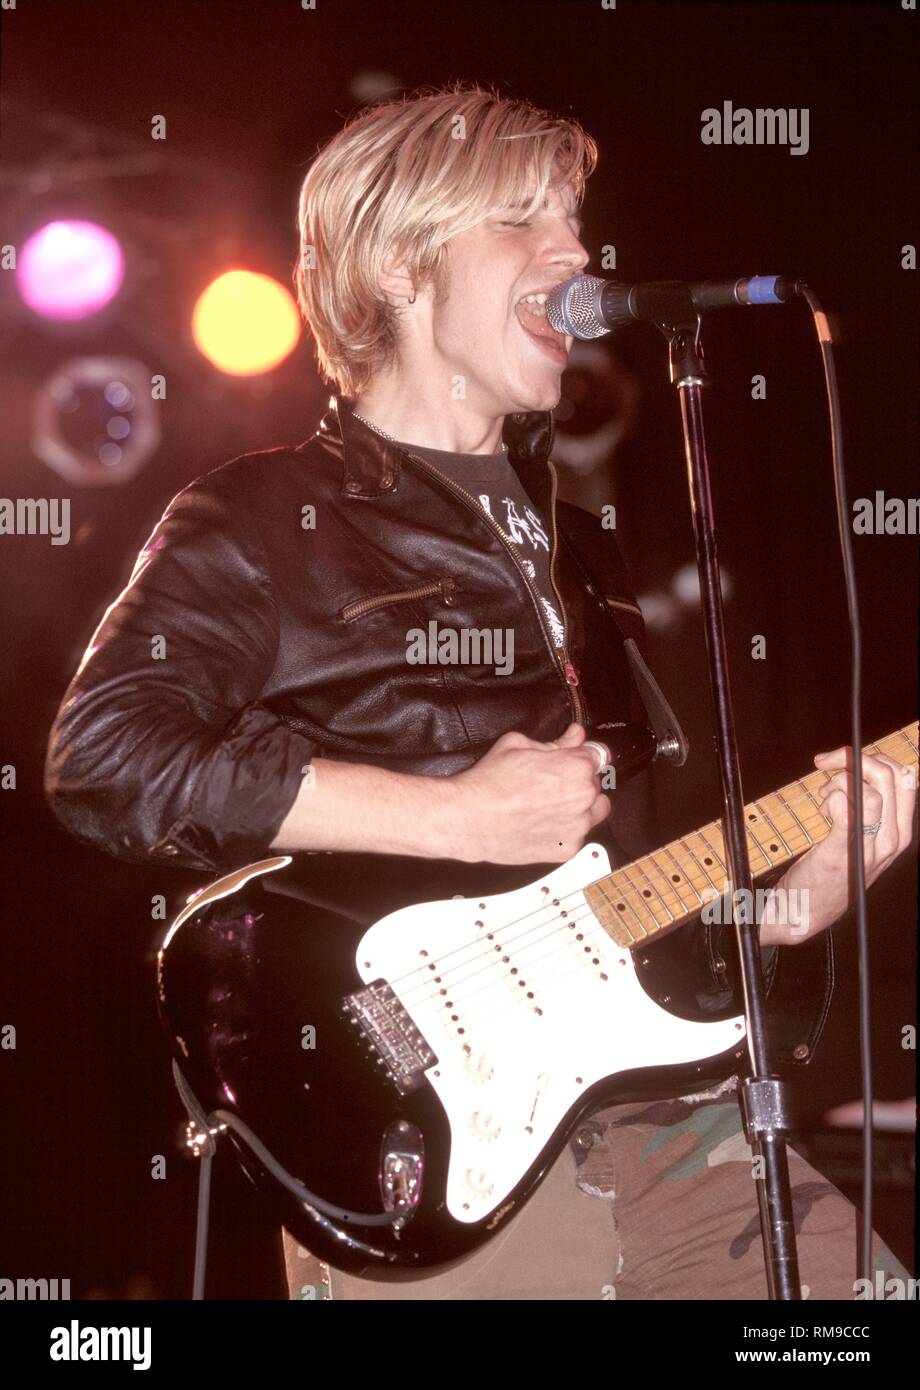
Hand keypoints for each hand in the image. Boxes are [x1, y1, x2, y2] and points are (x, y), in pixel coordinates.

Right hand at [446, 722, 611, 864]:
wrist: (468, 818)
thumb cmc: (489, 782)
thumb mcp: (518, 744)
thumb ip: (556, 741)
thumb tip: (576, 735)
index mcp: (576, 766)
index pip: (599, 755)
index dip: (582, 756)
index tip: (574, 760)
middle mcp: (584, 796)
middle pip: (596, 784)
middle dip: (578, 781)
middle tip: (550, 784)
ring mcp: (578, 826)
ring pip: (593, 812)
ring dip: (579, 807)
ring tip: (549, 806)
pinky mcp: (567, 849)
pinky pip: (578, 836)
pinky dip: (566, 831)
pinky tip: (543, 824)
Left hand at [759, 747, 916, 945]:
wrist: (804, 911)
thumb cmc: (831, 871)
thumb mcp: (862, 840)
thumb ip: (868, 810)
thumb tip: (859, 768)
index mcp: (900, 833)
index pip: (906, 779)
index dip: (877, 758)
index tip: (848, 758)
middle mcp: (892, 841)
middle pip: (890, 776)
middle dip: (854, 759)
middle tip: (825, 764)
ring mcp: (869, 848)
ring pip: (869, 790)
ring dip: (839, 782)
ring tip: (823, 798)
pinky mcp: (842, 852)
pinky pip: (844, 807)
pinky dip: (831, 798)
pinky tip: (822, 809)